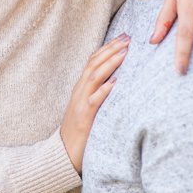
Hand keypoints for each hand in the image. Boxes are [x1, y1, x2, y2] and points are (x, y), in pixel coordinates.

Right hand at [61, 34, 129, 172]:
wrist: (64, 154)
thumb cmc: (80, 132)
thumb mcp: (88, 108)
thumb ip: (98, 94)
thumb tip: (118, 80)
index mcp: (80, 89)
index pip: (92, 62)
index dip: (107, 48)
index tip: (123, 37)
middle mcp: (79, 92)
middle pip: (93, 65)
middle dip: (110, 50)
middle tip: (127, 39)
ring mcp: (80, 104)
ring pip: (93, 78)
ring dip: (109, 64)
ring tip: (124, 53)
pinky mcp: (84, 118)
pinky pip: (94, 101)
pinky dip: (104, 90)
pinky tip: (115, 82)